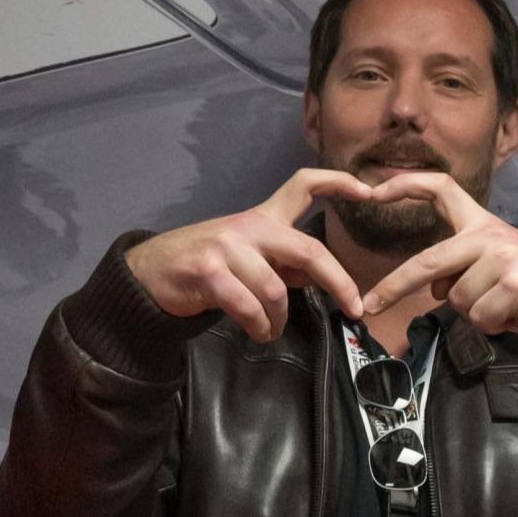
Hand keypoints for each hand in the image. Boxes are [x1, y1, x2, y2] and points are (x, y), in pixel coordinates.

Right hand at [125, 168, 375, 341]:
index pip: (303, 185)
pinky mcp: (208, 271)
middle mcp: (250, 226)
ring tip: (271, 331)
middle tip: (354, 308)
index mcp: (264, 218)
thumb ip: (285, 263)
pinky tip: (257, 333)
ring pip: (276, 289)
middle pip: (308, 250)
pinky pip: (248, 307)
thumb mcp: (249, 257)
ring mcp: (227, 246)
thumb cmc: (207, 266)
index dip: (337, 183)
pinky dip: (258, 327)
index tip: (369, 189)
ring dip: (279, 319)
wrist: (148, 274)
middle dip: (339, 281)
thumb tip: (323, 278)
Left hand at [361, 172, 517, 343]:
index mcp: (483, 225)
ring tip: (505, 307)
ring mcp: (503, 259)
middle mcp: (490, 236)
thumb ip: (461, 271)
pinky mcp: (515, 285)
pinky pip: (479, 317)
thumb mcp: (496, 270)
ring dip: (475, 314)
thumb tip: (432, 288)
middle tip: (369, 306)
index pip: (441, 190)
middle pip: (429, 261)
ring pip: (457, 300)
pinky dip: (492, 326)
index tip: (374, 190)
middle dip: (394, 287)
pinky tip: (515, 316)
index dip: (407, 185)